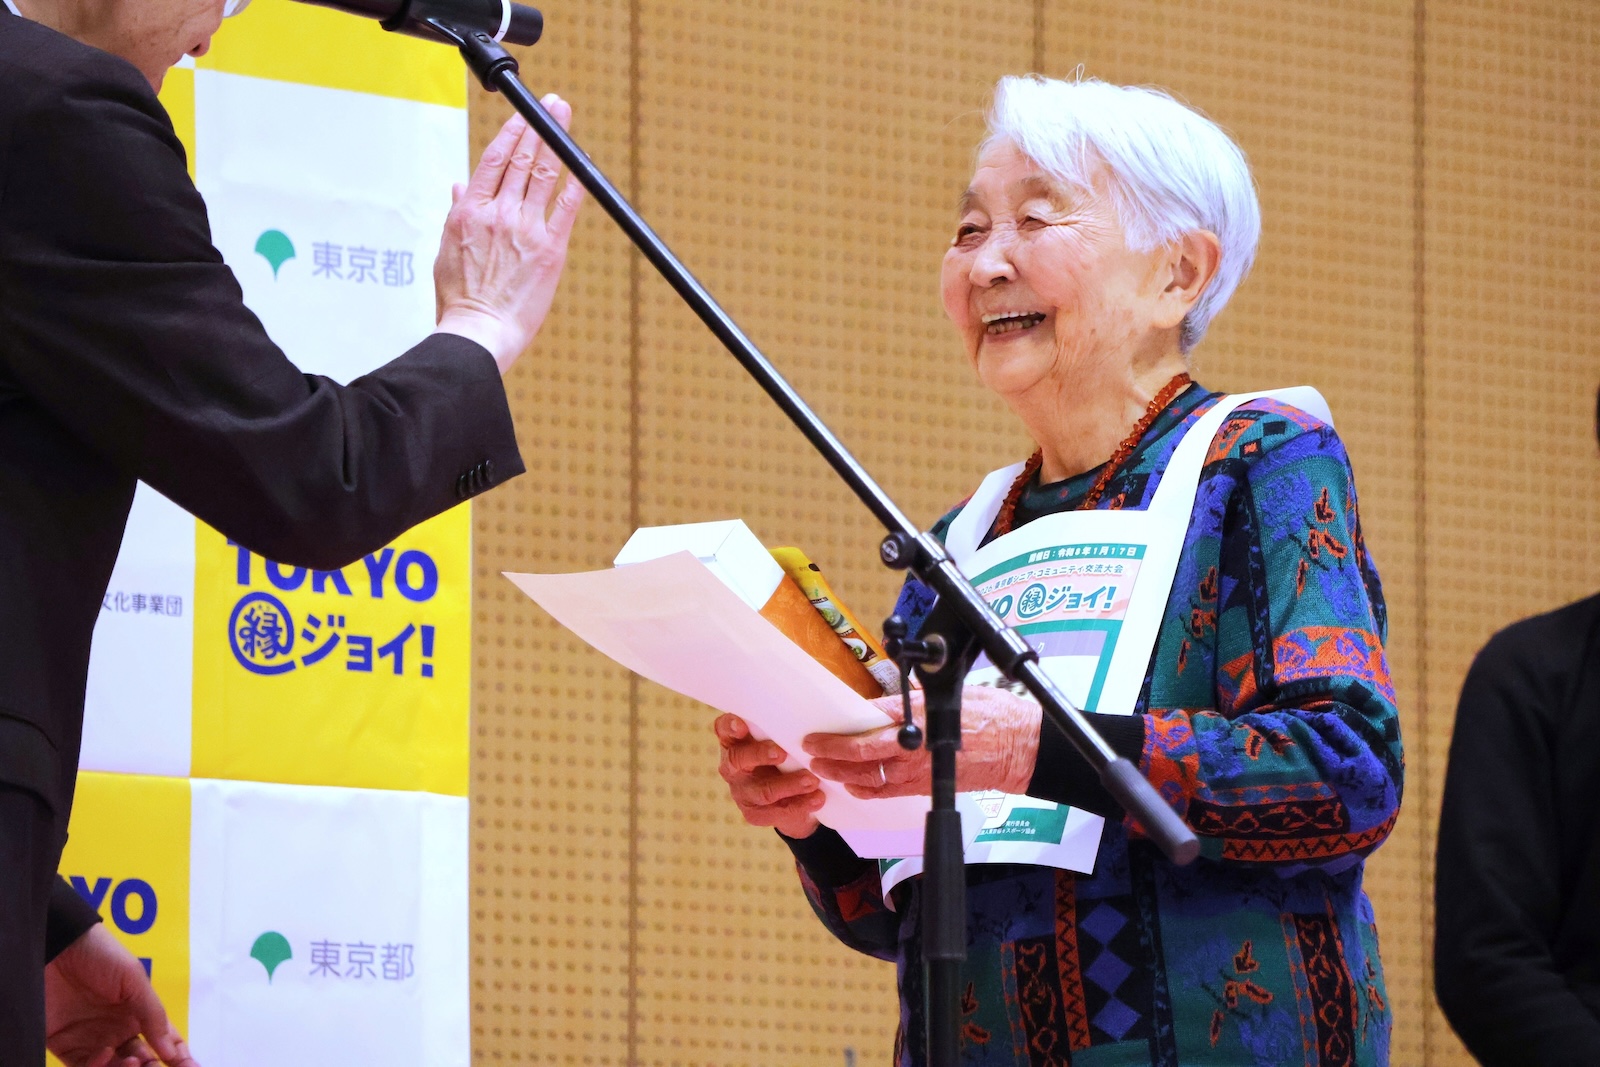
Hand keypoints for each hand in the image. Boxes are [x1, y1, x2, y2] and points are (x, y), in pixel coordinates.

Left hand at [45, 923, 199, 1066]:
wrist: (57, 947)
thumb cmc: (101, 955)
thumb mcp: (135, 980)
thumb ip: (153, 1015)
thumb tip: (171, 1050)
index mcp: (140, 1014)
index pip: (165, 1042)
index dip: (179, 1058)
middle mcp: (118, 1031)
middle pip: (142, 1061)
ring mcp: (92, 1040)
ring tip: (133, 1063)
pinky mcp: (66, 1046)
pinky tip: (106, 1054)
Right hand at [433, 100, 585, 373]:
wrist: (478, 333)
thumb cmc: (461, 299)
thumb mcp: (446, 250)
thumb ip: (457, 213)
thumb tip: (459, 186)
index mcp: (469, 212)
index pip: (493, 160)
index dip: (512, 133)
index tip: (525, 117)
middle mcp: (497, 214)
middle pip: (522, 160)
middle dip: (539, 127)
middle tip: (555, 105)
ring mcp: (524, 229)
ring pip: (543, 175)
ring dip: (557, 143)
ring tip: (566, 118)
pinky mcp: (550, 249)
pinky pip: (566, 207)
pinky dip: (575, 182)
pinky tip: (583, 164)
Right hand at [714, 714, 825, 838]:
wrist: (792, 797)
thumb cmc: (786, 756)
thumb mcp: (781, 739)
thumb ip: (783, 729)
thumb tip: (807, 714)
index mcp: (735, 742)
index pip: (724, 730)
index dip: (729, 727)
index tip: (741, 725)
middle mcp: (733, 767)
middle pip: (738, 759)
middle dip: (760, 755)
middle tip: (782, 753)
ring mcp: (742, 792)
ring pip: (762, 790)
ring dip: (789, 785)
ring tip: (812, 780)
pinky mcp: (755, 813)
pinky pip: (777, 811)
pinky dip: (800, 805)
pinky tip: (817, 799)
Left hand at [805, 686, 1041, 798]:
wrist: (1020, 748)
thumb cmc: (992, 714)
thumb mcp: (949, 695)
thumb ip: (914, 702)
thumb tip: (884, 706)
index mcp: (920, 718)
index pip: (869, 724)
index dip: (840, 732)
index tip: (819, 732)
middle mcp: (915, 749)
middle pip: (862, 755)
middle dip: (831, 754)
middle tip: (811, 751)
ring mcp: (919, 772)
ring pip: (871, 778)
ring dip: (843, 775)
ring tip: (823, 769)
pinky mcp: (927, 787)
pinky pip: (889, 792)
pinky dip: (868, 790)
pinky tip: (854, 787)